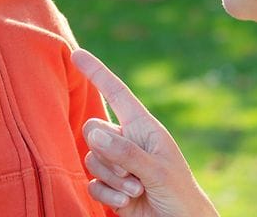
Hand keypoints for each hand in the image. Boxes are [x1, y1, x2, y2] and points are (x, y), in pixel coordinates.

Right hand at [72, 49, 218, 216]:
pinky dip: (106, 194)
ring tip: (136, 191)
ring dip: (111, 178)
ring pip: (90, 158)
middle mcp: (127, 141)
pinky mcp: (109, 186)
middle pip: (93, 130)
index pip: (117, 93)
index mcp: (143, 127)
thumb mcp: (157, 171)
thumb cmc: (179, 194)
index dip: (97, 72)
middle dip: (107, 154)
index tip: (76, 53)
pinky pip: (91, 182)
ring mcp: (117, 164)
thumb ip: (127, 152)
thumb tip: (96, 134)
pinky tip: (126, 203)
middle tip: (132, 175)